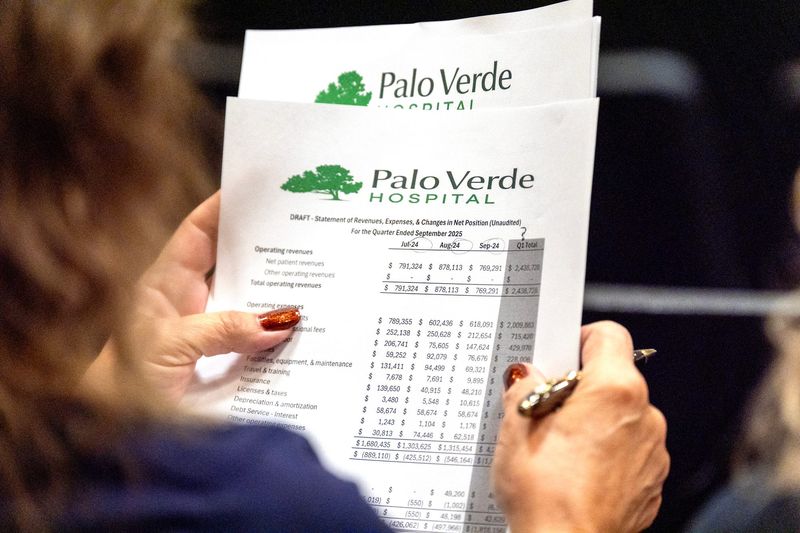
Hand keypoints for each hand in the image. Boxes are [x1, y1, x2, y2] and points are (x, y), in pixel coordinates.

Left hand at [85, 191, 299, 402]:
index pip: (197, 233)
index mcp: (164, 284)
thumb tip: (279, 321)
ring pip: (248, 302)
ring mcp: (206, 332)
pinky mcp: (221, 362)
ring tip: (315, 280)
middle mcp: (188, 303)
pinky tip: (303, 333)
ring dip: (277, 297)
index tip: (257, 189)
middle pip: (231, 264)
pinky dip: (276, 337)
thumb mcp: (170, 347)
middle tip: (303, 232)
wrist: (114, 436)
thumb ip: (222, 329)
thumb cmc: (123, 383)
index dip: (223, 208)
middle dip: (264, 249)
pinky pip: (254, 340)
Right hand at [492, 321, 668, 532]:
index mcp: (615, 390)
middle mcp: (645, 415)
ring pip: (621, 416)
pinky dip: (605, 453)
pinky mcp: (652, 481)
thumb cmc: (545, 494)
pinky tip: (575, 472)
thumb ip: (524, 389)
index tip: (558, 356)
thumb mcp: (515, 427)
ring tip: (556, 448)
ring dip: (593, 422)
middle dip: (579, 388)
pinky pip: (628, 450)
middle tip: (543, 410)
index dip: (579, 340)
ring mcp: (653, 451)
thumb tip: (527, 378)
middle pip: (612, 379)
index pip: (609, 335)